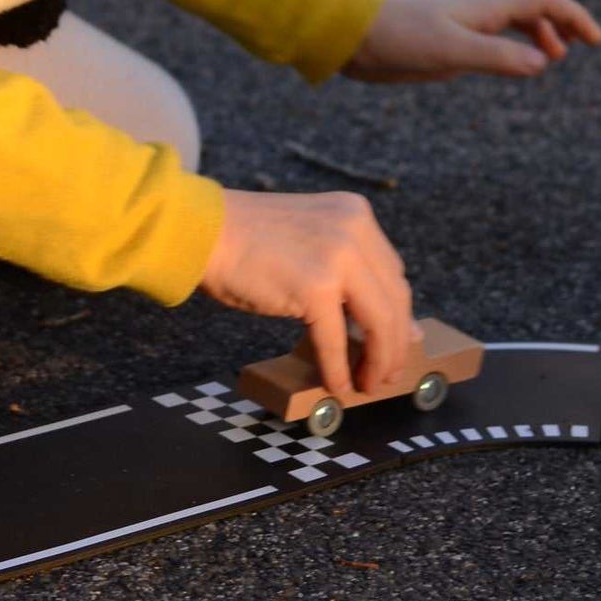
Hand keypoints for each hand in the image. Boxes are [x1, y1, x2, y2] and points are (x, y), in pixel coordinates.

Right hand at [198, 187, 414, 394]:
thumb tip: (383, 316)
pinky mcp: (316, 286)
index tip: (396, 343)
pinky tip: (337, 386)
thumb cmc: (245, 238)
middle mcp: (354, 229)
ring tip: (369, 383)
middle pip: (395, 299)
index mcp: (355, 214)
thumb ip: (346, 267)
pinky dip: (339, 370)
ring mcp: (338, 256)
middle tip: (388, 372)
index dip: (398, 315)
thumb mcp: (309, 238)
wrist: (201, 231)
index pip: (393, 274)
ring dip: (378, 361)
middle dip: (395, 343)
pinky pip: (337, 341)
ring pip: (380, 322)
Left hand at [341, 0, 600, 84]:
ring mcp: (459, 22)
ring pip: (510, 13)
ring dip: (538, 29)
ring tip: (552, 56)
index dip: (571, 15)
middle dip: (558, 14)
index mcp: (482, 7)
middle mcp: (475, 10)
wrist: (349, 35)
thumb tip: (542, 63)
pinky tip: (510, 63)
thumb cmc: (395, 39)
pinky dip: (512, 41)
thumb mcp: (450, 52)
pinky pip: (492, 32)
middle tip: (578, 43)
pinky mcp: (444, 38)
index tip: (595, 40)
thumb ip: (496, 56)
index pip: (540, 0)